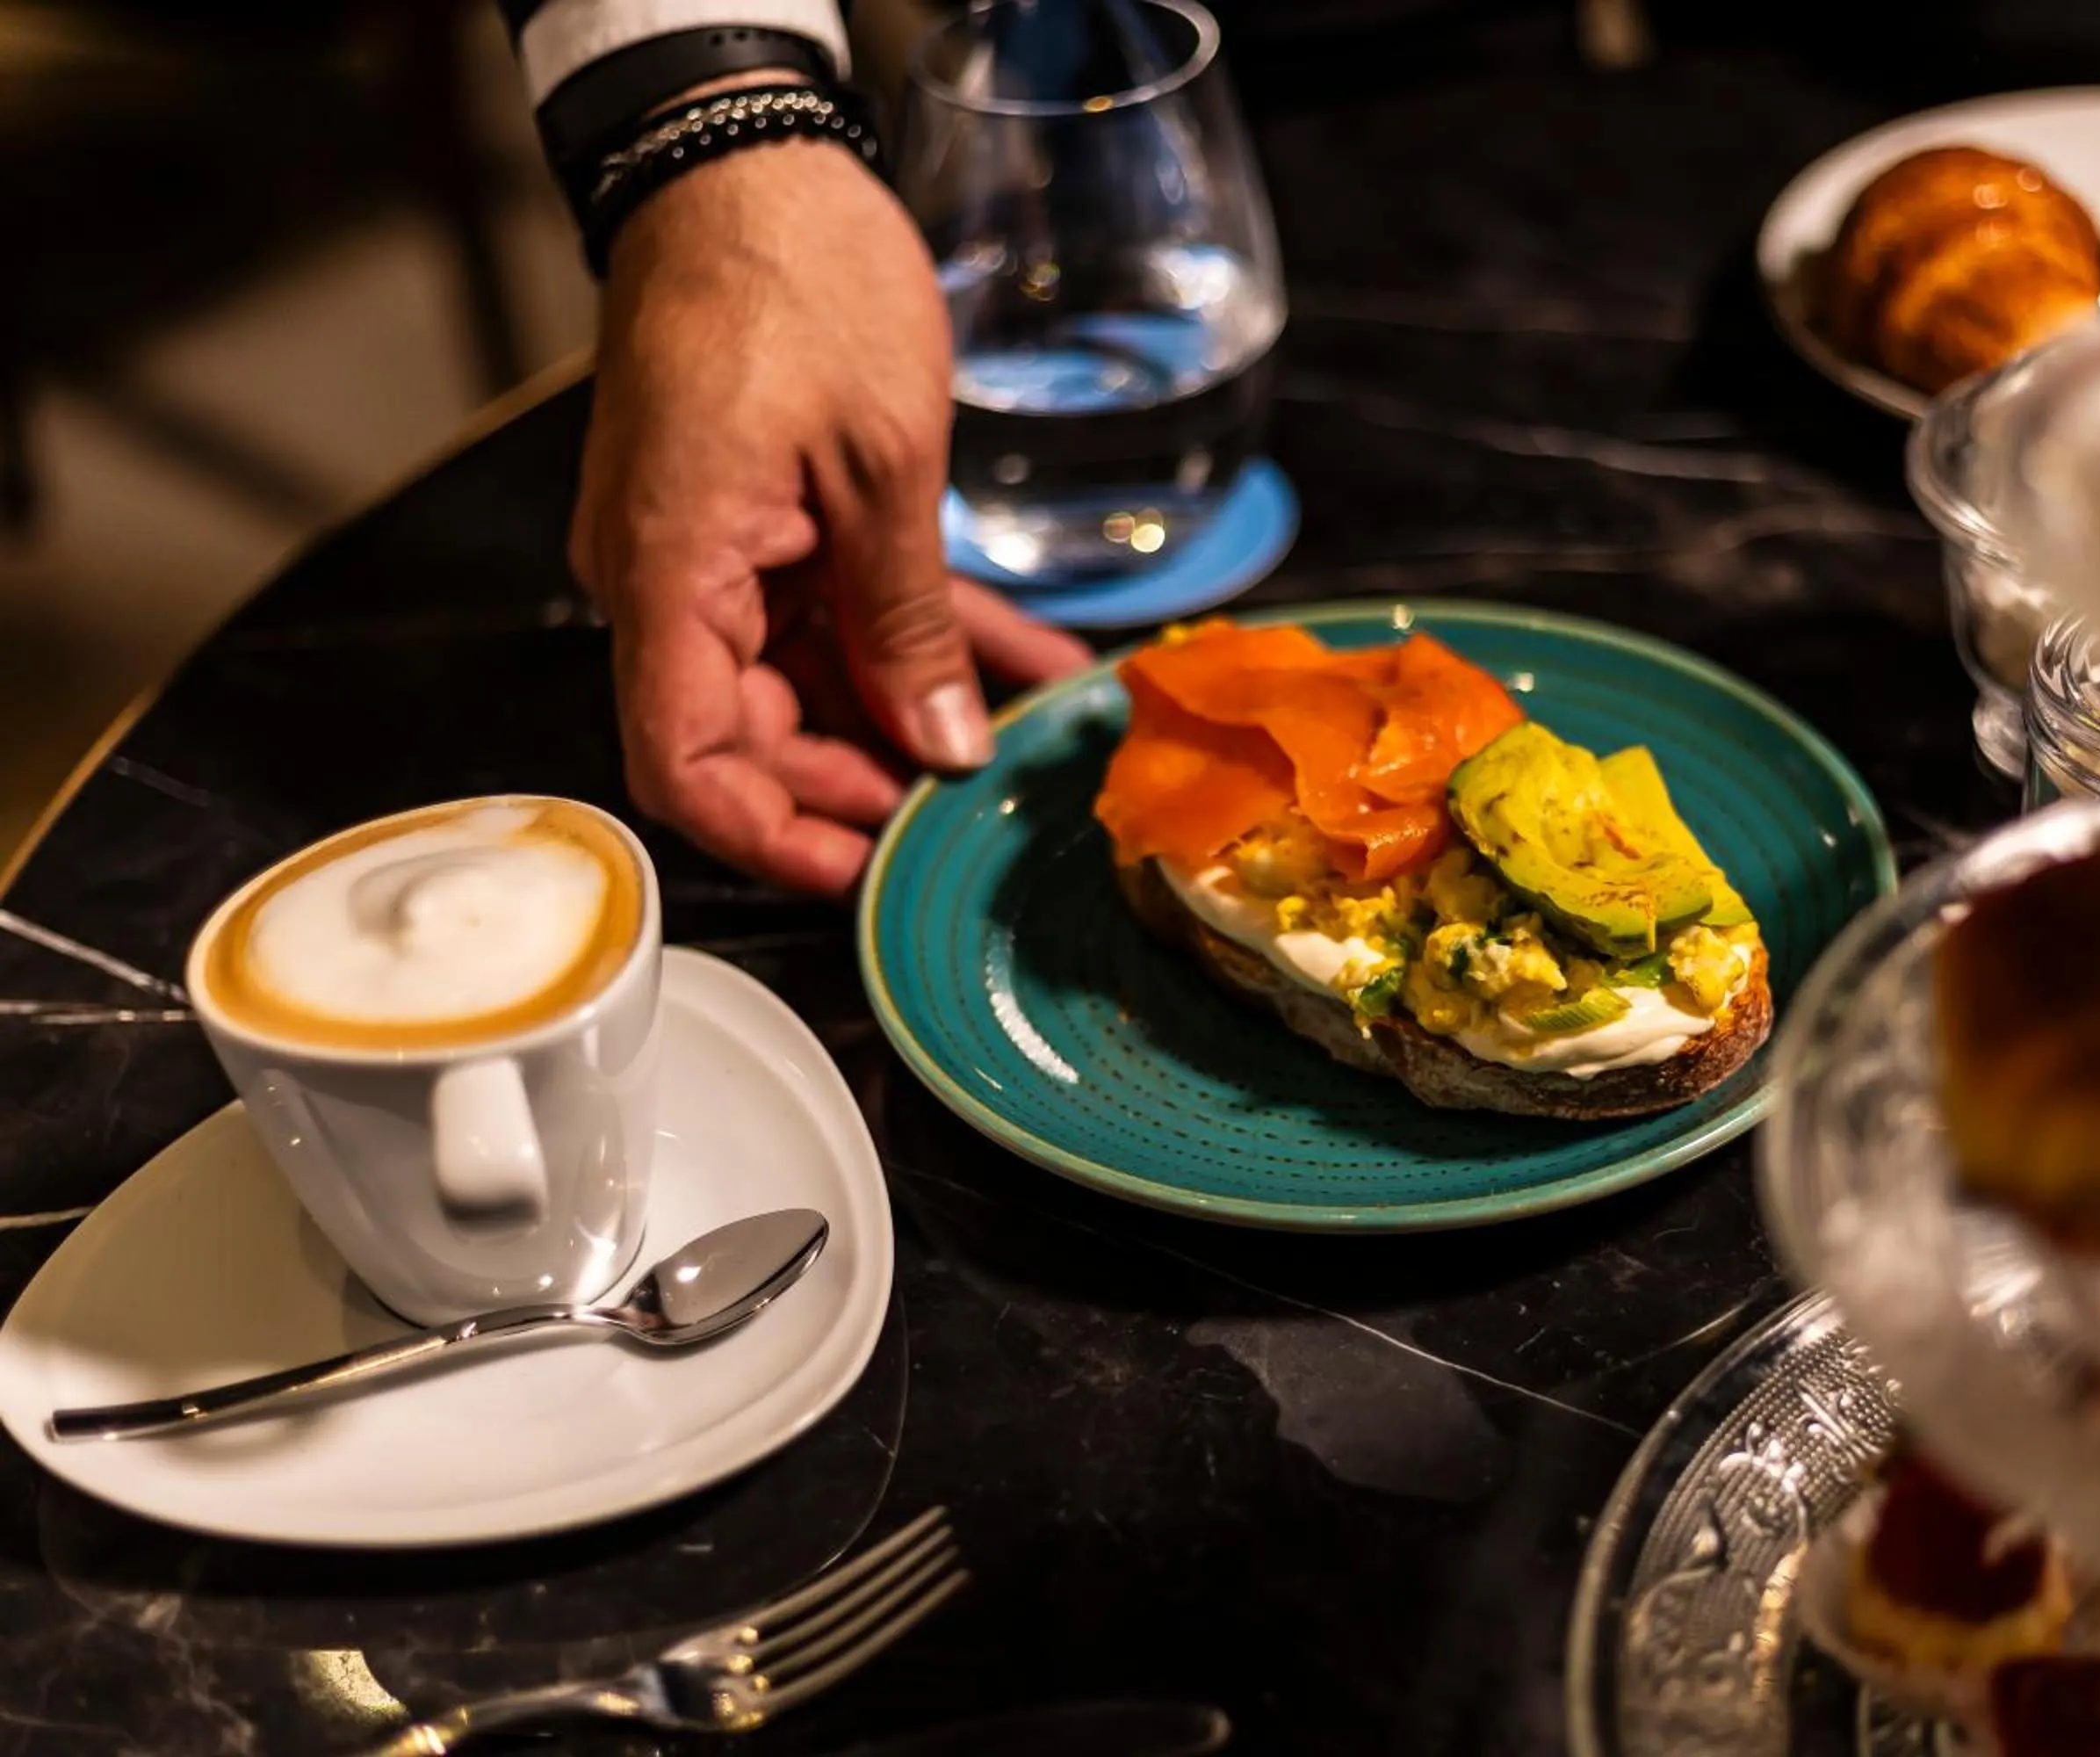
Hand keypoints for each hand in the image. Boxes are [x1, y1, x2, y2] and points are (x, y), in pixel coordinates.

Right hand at [573, 139, 1092, 896]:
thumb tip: (940, 746)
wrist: (751, 166)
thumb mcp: (885, 470)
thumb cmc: (796, 282)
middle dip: (861, 777)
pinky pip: (829, 610)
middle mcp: (669, 578)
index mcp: (673, 573)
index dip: (771, 835)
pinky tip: (1020, 664)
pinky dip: (915, 638)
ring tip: (1017, 736)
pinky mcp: (753, 522)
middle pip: (748, 733)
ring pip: (802, 678)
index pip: (685, 762)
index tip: (862, 865)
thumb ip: (908, 625)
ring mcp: (709, 551)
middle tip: (966, 801)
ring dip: (907, 708)